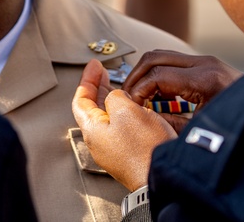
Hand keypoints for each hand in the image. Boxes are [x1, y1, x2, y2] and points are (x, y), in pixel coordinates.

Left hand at [71, 59, 176, 190]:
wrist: (162, 177)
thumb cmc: (144, 149)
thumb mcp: (126, 110)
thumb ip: (115, 97)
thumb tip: (116, 97)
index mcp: (93, 130)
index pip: (81, 100)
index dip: (87, 80)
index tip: (94, 66)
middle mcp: (100, 142)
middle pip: (94, 108)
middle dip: (99, 87)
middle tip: (103, 72)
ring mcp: (115, 150)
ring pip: (110, 118)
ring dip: (114, 99)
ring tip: (122, 86)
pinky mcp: (130, 154)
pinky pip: (123, 128)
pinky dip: (126, 113)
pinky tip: (137, 108)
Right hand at [121, 50, 242, 131]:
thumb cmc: (239, 126)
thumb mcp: (203, 131)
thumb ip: (172, 125)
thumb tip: (146, 119)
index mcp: (204, 80)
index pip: (157, 75)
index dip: (138, 90)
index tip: (132, 105)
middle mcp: (204, 64)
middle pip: (154, 57)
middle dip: (135, 76)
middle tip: (127, 96)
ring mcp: (205, 61)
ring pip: (161, 54)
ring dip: (145, 72)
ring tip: (137, 94)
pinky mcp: (206, 64)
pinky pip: (172, 60)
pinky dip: (157, 72)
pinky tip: (156, 92)